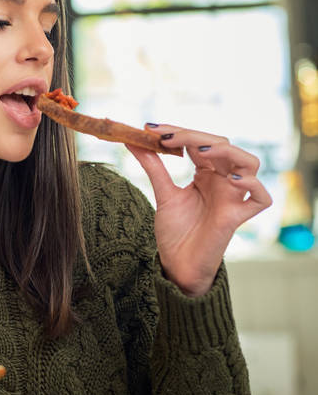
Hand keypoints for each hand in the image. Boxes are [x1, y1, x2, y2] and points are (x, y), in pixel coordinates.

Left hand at [127, 125, 271, 296]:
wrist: (177, 265)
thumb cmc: (175, 232)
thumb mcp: (163, 194)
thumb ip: (153, 166)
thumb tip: (132, 140)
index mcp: (206, 173)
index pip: (199, 142)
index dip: (178, 131)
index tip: (150, 129)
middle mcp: (223, 181)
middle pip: (222, 145)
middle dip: (194, 137)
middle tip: (166, 139)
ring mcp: (233, 197)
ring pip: (249, 163)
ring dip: (227, 152)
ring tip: (199, 152)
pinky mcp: (238, 217)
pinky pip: (261, 198)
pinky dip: (252, 184)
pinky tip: (231, 180)